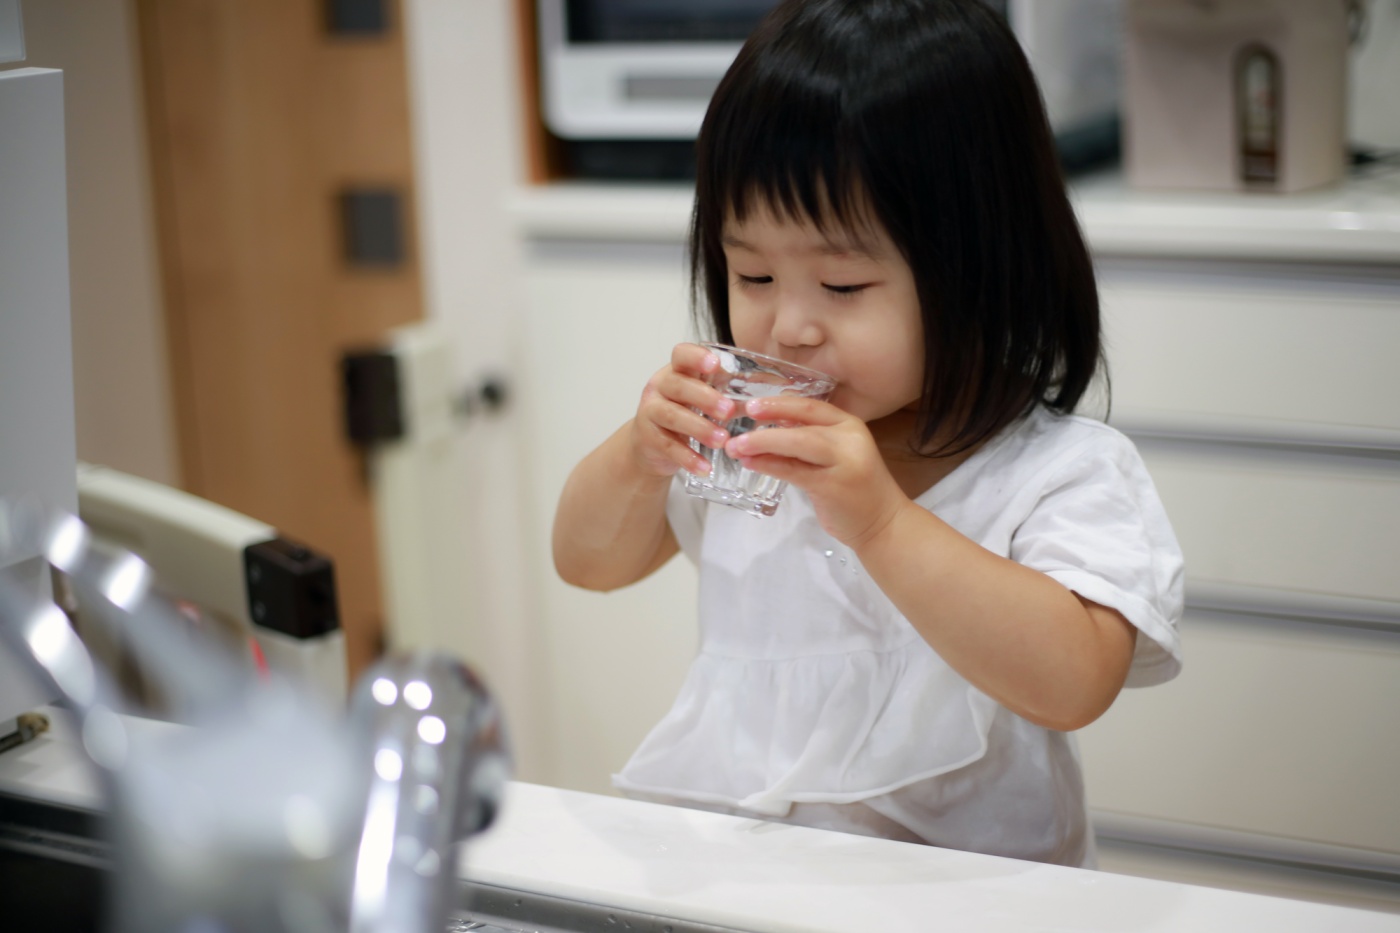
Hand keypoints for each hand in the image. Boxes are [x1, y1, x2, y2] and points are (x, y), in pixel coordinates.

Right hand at [630, 343, 736, 477]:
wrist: (651, 446)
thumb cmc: (684, 414)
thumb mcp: (701, 398)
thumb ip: (728, 393)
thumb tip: (768, 397)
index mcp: (677, 371)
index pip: (681, 354)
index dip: (696, 357)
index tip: (715, 365)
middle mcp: (660, 387)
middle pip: (678, 385)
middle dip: (705, 398)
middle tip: (729, 411)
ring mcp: (650, 412)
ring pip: (672, 416)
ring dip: (700, 428)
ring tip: (723, 440)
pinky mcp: (648, 438)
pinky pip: (668, 447)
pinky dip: (688, 458)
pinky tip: (705, 467)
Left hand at [724, 396, 908, 546]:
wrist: (883, 523)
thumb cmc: (855, 489)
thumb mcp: (836, 455)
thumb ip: (810, 440)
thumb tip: (771, 426)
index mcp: (850, 425)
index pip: (811, 406)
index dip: (779, 403)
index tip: (752, 404)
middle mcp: (849, 438)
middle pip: (802, 422)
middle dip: (767, 419)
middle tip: (739, 421)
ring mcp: (843, 462)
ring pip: (797, 443)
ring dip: (762, 443)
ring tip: (736, 447)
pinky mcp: (833, 486)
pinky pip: (793, 470)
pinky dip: (769, 465)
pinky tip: (751, 463)